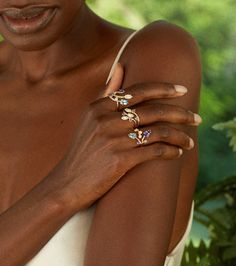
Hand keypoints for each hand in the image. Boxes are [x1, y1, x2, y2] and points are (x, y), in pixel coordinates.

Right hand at [55, 63, 201, 210]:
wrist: (68, 183)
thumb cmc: (82, 151)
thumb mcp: (89, 118)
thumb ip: (106, 93)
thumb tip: (120, 66)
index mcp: (100, 107)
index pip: (139, 90)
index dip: (164, 88)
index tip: (182, 90)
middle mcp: (107, 120)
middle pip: (154, 110)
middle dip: (181, 113)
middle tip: (197, 118)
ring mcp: (114, 140)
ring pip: (158, 131)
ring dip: (179, 136)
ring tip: (190, 141)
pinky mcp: (120, 160)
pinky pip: (155, 151)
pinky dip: (170, 151)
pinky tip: (177, 153)